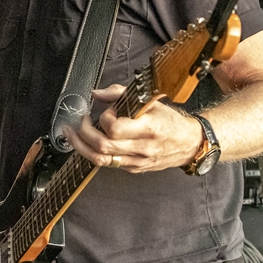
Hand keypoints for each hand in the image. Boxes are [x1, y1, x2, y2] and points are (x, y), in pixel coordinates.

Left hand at [62, 85, 204, 172]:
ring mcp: (137, 161)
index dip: (104, 118)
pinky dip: (93, 152)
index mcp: (148, 128)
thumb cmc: (170, 121)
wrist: (189, 144)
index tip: (106, 111)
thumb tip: (96, 93)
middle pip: (102, 146)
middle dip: (84, 132)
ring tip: (72, 134)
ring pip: (100, 159)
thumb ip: (121, 93)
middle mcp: (142, 148)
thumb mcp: (150, 101)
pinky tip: (87, 142)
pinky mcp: (133, 169)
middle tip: (81, 120)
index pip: (115, 128)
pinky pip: (107, 164)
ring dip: (80, 146)